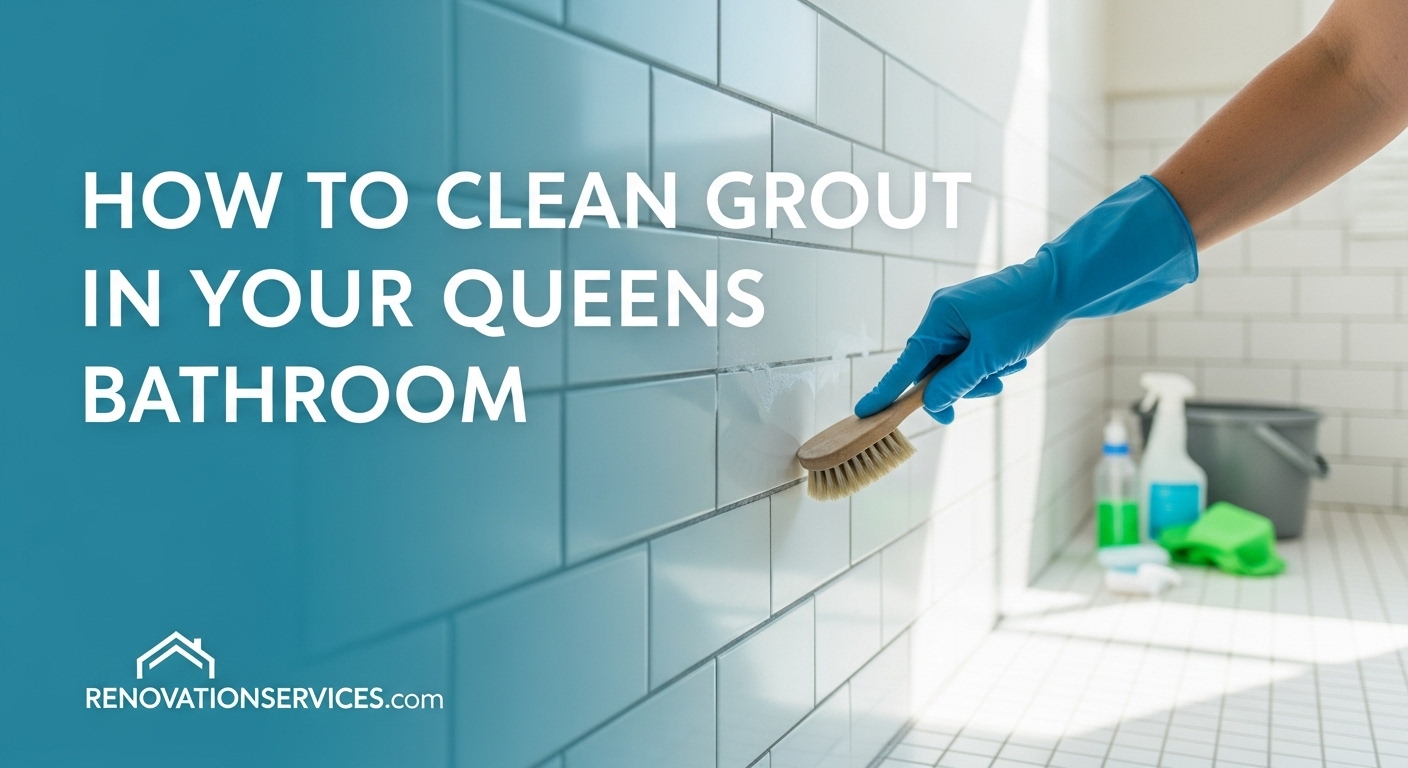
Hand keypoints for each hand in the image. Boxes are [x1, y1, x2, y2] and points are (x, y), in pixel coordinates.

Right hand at [855, 175, 1198, 423]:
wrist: (1061, 287)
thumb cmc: (1024, 314)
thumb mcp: (988, 356)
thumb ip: (955, 383)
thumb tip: (931, 403)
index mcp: (938, 317)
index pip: (906, 363)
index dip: (887, 391)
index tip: (864, 411)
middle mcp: (943, 316)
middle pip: (935, 369)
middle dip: (962, 383)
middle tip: (989, 385)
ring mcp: (960, 319)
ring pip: (957, 367)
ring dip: (982, 376)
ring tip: (1008, 365)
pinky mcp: (977, 324)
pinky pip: (972, 356)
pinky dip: (990, 364)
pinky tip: (1013, 356)